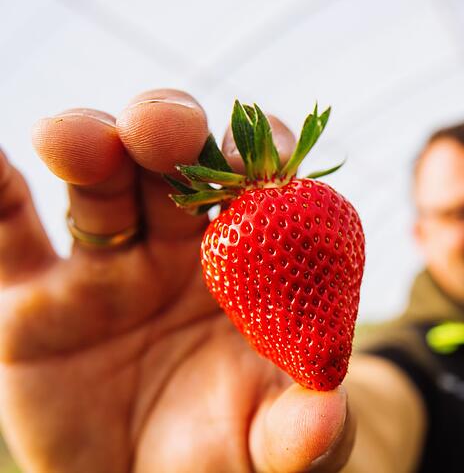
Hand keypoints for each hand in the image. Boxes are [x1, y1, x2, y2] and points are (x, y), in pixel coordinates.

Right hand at [0, 89, 353, 471]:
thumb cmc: (228, 458)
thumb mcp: (272, 451)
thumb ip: (303, 434)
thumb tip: (327, 419)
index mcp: (250, 267)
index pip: (265, 189)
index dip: (264, 164)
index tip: (263, 167)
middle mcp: (178, 250)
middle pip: (175, 165)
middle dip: (170, 131)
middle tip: (164, 127)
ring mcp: (105, 270)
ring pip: (96, 186)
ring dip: (86, 145)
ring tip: (79, 140)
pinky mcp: (33, 303)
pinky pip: (9, 236)